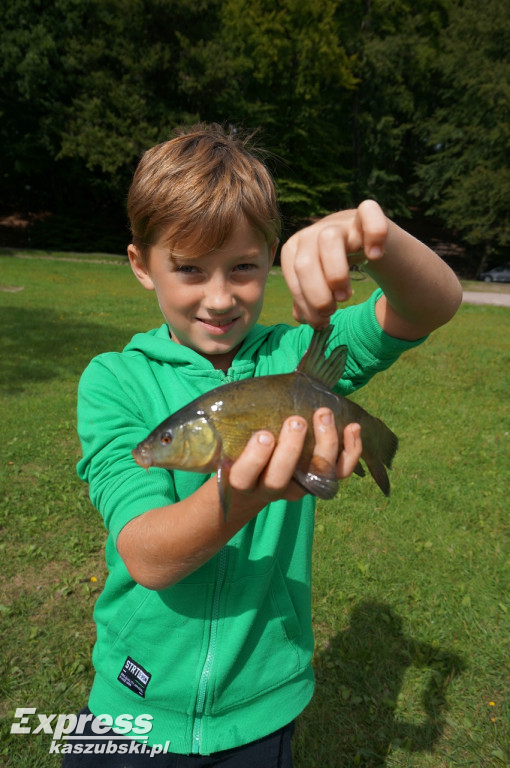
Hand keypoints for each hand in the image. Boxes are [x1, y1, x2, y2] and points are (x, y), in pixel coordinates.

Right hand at [228, 408, 361, 510]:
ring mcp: (297, 487)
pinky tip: (352, 427)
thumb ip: (230, 420)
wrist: (258, 476)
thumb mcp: (230, 435)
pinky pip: (340, 472)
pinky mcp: (320, 482)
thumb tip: (224, 396)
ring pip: (314, 476)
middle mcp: (269, 488)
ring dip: (324, 443)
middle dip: (290, 449)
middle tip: (295, 420)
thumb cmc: (241, 444)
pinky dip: (351, 450)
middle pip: (279, 479)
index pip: (244, 477)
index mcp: (242, 478)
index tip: (263, 434)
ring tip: (324, 413)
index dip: (255, 458)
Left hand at [281, 200, 387, 327]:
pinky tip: (376, 256)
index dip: (304, 303)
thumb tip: (300, 317)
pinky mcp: (365, 215)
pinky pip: (368, 212)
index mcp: (295, 249)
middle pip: (305, 263)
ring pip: (329, 240)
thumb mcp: (319, 284)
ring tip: (347, 296)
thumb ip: (307, 302)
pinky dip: (374, 234)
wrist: (364, 241)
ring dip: (336, 274)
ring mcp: (338, 222)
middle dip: (317, 295)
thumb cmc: (335, 265)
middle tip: (331, 311)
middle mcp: (312, 232)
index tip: (321, 321)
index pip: (292, 276)